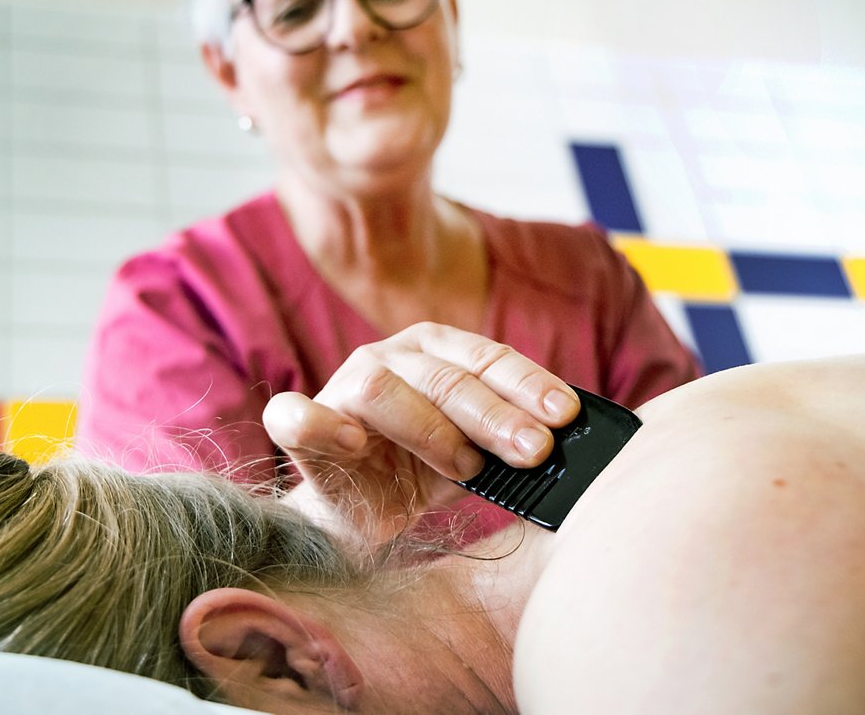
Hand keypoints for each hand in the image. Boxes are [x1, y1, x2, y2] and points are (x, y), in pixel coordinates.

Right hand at [264, 323, 580, 545]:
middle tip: (535, 450)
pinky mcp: (302, 425)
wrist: (357, 514)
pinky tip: (353, 443)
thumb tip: (566, 443)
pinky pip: (297, 416)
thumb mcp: (475, 451)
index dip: (527, 383)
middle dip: (495, 414)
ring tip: (464, 467)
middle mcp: (387, 357)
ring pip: (383, 389)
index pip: (486, 356)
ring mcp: (341, 388)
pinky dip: (321, 424)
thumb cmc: (420, 472)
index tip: (565, 414)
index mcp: (434, 349)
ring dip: (431, 429)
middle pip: (444, 376)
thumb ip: (508, 440)